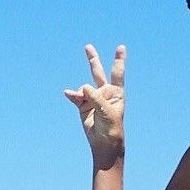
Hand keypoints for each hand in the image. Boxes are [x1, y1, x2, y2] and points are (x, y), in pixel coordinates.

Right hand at [63, 44, 125, 159]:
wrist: (103, 142)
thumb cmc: (111, 127)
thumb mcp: (107, 112)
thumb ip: (96, 98)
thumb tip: (83, 87)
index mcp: (116, 93)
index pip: (117, 73)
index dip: (118, 60)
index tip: (121, 47)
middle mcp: (104, 93)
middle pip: (97, 72)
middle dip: (92, 59)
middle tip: (88, 47)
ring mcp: (92, 98)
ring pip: (84, 87)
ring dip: (82, 92)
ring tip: (83, 99)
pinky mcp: (82, 105)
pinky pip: (75, 96)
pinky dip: (72, 95)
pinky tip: (68, 93)